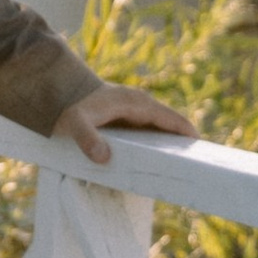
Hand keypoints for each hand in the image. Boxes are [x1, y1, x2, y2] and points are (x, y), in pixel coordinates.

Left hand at [55, 81, 193, 164]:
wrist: (53, 88)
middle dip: (181, 144)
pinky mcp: (124, 116)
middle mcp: (140, 104)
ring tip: (177, 169)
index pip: (172, 120)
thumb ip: (88, 139)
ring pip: (158, 129)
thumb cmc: (67, 105)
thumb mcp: (75, 123)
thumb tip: (104, 157)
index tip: (203, 153)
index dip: (188, 135)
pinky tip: (152, 162)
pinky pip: (146, 130)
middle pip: (169, 125)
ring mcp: (132, 109)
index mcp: (137, 103)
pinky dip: (153, 143)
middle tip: (194, 168)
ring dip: (167, 145)